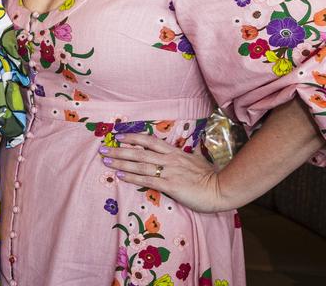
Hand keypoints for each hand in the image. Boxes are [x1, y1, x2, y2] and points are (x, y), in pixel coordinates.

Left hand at [99, 133, 228, 213]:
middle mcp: (170, 159)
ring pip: (140, 164)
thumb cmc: (210, 177)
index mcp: (176, 152)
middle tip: (103, 148)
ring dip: (121, 162)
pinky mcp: (171, 185)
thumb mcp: (195, 161)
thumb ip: (183, 157)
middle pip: (140, 151)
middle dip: (119, 150)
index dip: (133, 137)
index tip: (118, 136)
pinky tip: (121, 176)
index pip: (150, 141)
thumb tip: (176, 154)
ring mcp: (170, 171)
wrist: (222, 188)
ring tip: (106, 161)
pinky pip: (148, 180)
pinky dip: (133, 177)